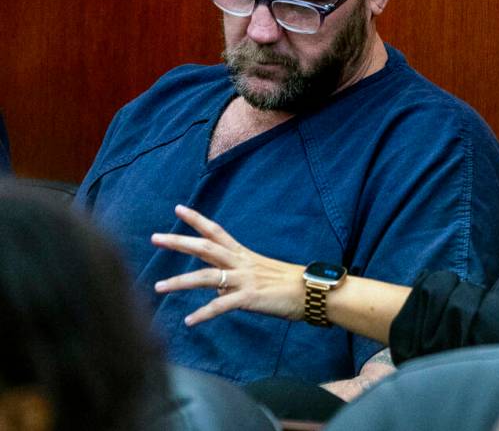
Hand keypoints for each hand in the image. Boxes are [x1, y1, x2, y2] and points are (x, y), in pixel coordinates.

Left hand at [152, 205, 305, 325]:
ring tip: (158, 287)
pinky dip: (203, 314)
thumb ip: (235, 280)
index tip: (178, 209)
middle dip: (178, 242)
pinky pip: (220, 306)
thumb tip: (217, 291)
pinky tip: (189, 321)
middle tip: (155, 237)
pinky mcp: (249, 298)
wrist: (312, 291)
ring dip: (179, 282)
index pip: (216, 231)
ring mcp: (244, 279)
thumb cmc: (289, 284)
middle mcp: (241, 263)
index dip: (196, 219)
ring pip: (205, 277)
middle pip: (204, 247)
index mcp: (243, 254)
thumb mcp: (260, 275)